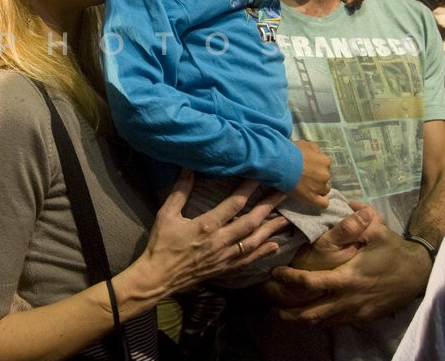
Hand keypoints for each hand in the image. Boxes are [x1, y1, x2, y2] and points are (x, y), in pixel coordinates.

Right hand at [122, 170, 289, 297]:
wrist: (158, 277)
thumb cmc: (161, 244)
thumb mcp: (166, 215)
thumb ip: (180, 191)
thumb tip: (188, 167)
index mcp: (207, 225)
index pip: (235, 203)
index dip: (249, 188)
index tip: (261, 176)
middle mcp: (221, 240)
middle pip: (251, 221)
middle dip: (269, 206)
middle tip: (284, 193)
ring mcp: (225, 256)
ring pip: (254, 241)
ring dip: (271, 229)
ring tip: (286, 218)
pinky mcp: (225, 268)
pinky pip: (248, 259)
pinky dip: (263, 252)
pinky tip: (275, 246)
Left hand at [265, 205, 430, 325]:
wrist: (419, 274)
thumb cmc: (394, 250)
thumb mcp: (378, 230)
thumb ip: (358, 218)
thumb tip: (346, 201)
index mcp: (347, 276)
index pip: (311, 283)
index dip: (290, 279)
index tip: (276, 273)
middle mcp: (348, 298)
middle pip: (310, 313)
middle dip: (287, 312)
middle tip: (270, 306)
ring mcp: (355, 311)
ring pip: (321, 323)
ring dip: (300, 320)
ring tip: (283, 315)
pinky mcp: (362, 317)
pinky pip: (335, 323)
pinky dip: (319, 321)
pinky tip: (309, 317)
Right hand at [289, 139, 330, 208]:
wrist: (280, 163)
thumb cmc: (291, 152)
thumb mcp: (304, 144)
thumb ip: (313, 149)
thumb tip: (316, 153)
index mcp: (325, 161)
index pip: (325, 166)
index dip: (316, 167)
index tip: (308, 168)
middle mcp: (325, 174)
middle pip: (325, 178)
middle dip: (317, 178)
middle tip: (305, 177)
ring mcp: (320, 187)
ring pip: (324, 190)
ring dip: (317, 189)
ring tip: (305, 187)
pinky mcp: (312, 198)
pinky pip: (323, 204)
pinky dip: (320, 201)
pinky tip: (313, 198)